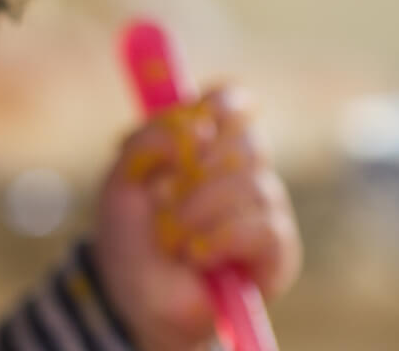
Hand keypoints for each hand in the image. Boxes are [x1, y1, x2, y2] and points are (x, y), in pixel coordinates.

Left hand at [90, 85, 301, 350]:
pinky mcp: (277, 251)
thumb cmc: (130, 233)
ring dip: (201, 210)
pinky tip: (196, 255)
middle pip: (248, 140)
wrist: (134, 296)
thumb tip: (194, 129)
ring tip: (172, 237)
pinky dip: (223, 239)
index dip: (224, 103)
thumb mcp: (121, 180)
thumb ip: (147, 142)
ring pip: (253, 185)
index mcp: (207, 143)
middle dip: (200, 167)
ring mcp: (263, 209)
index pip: (234, 102)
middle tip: (164, 195)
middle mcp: (241, 170)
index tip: (199, 122)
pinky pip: (266, 228)